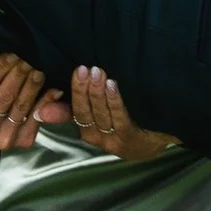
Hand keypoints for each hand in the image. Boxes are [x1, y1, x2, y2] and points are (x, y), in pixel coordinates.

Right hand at [0, 51, 66, 150]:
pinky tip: (52, 89)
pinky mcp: (22, 142)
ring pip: (21, 106)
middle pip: (4, 96)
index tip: (12, 54)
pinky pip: (36, 117)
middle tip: (29, 59)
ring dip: (32, 86)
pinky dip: (45, 102)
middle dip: (18, 75)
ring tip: (39, 70)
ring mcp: (3, 139)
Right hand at [66, 66, 180, 161]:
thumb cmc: (128, 121)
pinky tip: (111, 85)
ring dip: (97, 93)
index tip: (69, 77)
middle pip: (83, 113)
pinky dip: (114, 101)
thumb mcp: (102, 115)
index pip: (71, 113)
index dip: (64, 98)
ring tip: (96, 73)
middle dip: (81, 90)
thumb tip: (51, 100)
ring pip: (100, 115)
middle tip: (81, 69)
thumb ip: (81, 105)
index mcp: (87, 130)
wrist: (159, 141)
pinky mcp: (130, 139)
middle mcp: (97, 138)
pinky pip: (119, 119)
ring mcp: (114, 141)